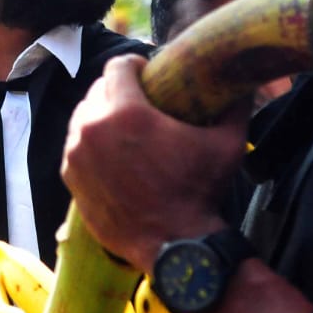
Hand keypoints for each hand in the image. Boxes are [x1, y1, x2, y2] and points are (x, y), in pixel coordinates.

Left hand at [62, 55, 247, 268]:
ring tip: (126, 128)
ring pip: (83, 118)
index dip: (136, 65)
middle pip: (98, 90)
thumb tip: (242, 82)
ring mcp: (76, 155)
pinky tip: (113, 154)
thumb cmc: (200, 192)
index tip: (149, 74)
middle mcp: (91, 129)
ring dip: (102, 116)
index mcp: (125, 112)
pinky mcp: (70, 178)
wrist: (173, 246)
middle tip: (141, 102)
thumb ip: (234, 105)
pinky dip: (92, 145)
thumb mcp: (227, 143)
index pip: (117, 66)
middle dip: (118, 90)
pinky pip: (76, 147)